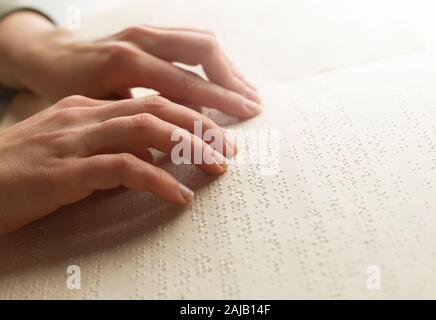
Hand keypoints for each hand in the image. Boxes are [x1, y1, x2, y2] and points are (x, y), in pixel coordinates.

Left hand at [0, 12, 260, 117]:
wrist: (51, 55)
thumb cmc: (69, 87)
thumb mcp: (97, 109)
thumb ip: (138, 119)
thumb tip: (174, 139)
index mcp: (127, 61)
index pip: (188, 82)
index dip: (221, 100)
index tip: (245, 115)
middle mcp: (142, 39)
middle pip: (204, 52)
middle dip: (233, 81)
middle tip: (253, 106)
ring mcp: (147, 30)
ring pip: (202, 41)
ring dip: (228, 68)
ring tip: (247, 93)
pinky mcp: (151, 31)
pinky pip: (191, 41)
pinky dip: (213, 61)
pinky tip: (224, 79)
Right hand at [0, 95, 233, 233]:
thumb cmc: (19, 171)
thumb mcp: (69, 150)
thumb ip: (109, 148)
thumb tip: (152, 159)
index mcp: (86, 108)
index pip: (149, 101)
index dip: (188, 116)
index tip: (215, 135)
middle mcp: (83, 116)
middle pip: (155, 109)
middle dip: (198, 127)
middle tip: (228, 149)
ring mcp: (73, 141)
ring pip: (145, 130)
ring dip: (188, 148)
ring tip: (217, 167)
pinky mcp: (64, 171)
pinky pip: (123, 169)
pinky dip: (158, 181)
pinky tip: (179, 196)